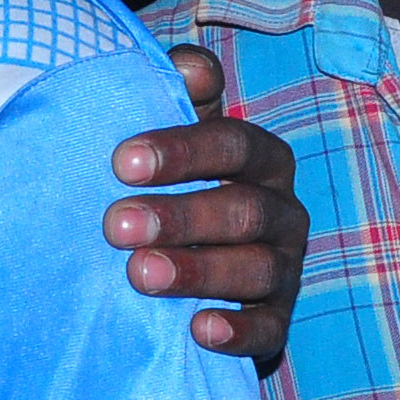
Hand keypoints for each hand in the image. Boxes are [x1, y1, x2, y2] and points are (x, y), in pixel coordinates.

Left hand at [107, 46, 307, 367]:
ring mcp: (283, 268)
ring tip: (140, 275)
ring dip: (199, 271)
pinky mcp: (278, 321)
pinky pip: (269, 329)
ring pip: (256, 268)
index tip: (121, 162)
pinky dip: (238, 331)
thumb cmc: (171, 188)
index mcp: (259, 159)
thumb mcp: (171, 139)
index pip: (232, 144)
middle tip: (116, 224)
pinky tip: (198, 330)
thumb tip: (189, 67)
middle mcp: (281, 210)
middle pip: (243, 209)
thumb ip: (176, 94)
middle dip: (180, 216)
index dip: (182, 150)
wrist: (185, 271)